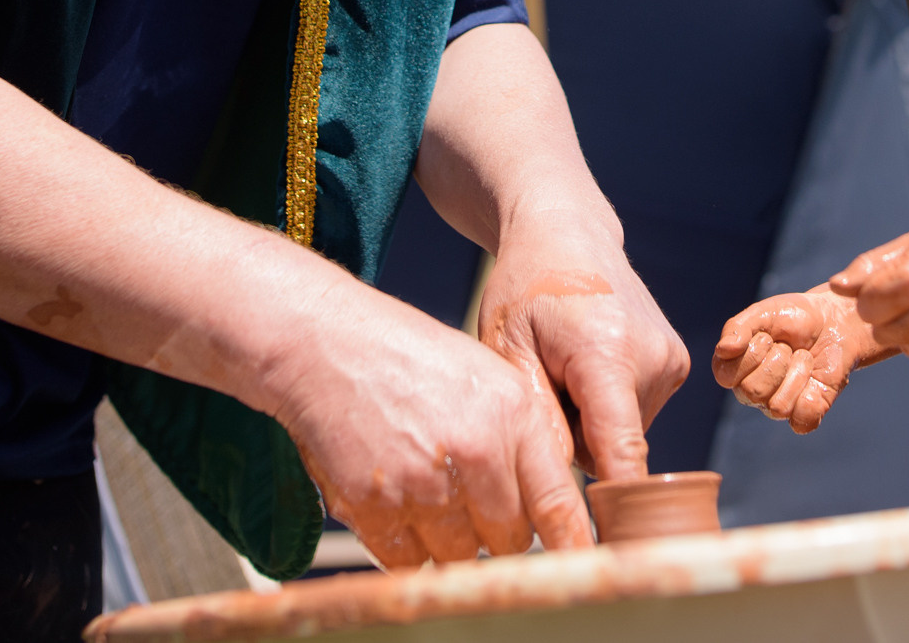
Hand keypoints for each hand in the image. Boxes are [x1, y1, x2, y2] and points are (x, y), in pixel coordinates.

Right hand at [259, 288, 590, 568]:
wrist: (326, 345)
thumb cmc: (407, 356)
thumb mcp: (486, 375)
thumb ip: (523, 436)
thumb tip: (548, 500)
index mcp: (512, 415)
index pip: (558, 502)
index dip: (574, 543)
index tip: (583, 563)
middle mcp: (475, 452)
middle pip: (512, 539)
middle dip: (498, 529)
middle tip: (472, 497)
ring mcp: (423, 483)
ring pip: (462, 555)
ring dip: (452, 539)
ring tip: (428, 488)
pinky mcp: (375, 505)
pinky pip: (408, 561)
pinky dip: (407, 547)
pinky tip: (397, 502)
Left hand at [475, 215, 687, 480]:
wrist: (567, 233)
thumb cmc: (526, 289)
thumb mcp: (507, 350)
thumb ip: (536, 421)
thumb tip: (562, 491)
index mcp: (609, 353)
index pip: (621, 450)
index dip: (615, 505)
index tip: (613, 550)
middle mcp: (654, 359)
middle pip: (610, 448)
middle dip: (572, 437)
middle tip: (545, 381)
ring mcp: (671, 362)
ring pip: (621, 435)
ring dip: (588, 421)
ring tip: (565, 364)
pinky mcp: (676, 365)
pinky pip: (632, 415)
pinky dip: (606, 405)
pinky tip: (586, 362)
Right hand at [712, 290, 881, 432]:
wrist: (833, 320)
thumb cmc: (792, 317)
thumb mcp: (762, 312)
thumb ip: (738, 327)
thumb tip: (723, 350)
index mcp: (734, 369)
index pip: (726, 376)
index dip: (751, 353)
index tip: (767, 336)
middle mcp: (751, 392)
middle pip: (753, 392)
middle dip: (778, 359)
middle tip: (789, 346)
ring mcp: (777, 406)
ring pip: (778, 407)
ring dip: (798, 372)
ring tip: (804, 358)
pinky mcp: (806, 414)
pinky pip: (803, 420)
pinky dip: (812, 396)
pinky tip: (815, 379)